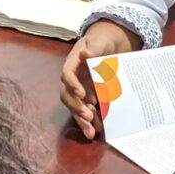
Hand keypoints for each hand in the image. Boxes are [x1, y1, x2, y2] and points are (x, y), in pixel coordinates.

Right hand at [60, 20, 141, 139]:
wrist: (107, 48)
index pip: (67, 75)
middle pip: (67, 95)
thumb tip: (85, 54)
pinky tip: (96, 131)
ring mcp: (79, 91)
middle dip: (76, 107)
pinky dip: (89, 122)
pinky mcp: (86, 99)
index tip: (81, 94)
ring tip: (91, 131)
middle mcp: (72, 80)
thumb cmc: (101, 43)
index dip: (72, 85)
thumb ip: (94, 48)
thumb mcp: (99, 42)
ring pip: (75, 107)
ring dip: (81, 120)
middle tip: (88, 116)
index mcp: (72, 64)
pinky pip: (85, 112)